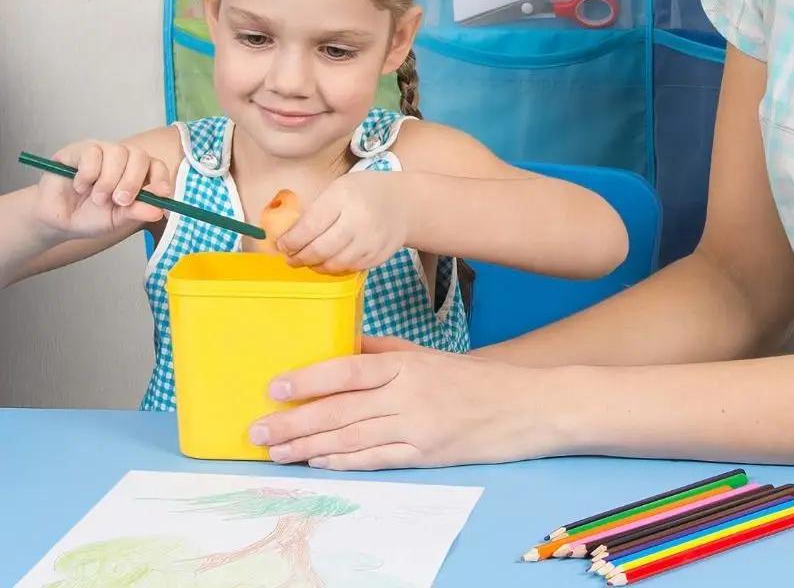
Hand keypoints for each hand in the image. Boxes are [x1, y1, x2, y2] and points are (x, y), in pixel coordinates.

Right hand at [33, 140, 170, 239]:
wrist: (57, 220)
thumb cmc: (90, 217)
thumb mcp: (117, 220)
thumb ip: (137, 212)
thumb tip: (159, 211)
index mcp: (136, 173)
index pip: (156, 166)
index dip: (161, 177)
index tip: (162, 193)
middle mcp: (121, 158)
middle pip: (139, 156)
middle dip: (133, 181)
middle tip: (120, 201)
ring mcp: (101, 151)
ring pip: (117, 152)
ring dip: (108, 180)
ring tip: (97, 198)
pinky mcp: (78, 149)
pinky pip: (92, 153)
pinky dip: (88, 175)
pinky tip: (80, 186)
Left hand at [248, 336, 569, 468]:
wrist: (523, 408)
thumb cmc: (472, 379)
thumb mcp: (428, 355)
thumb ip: (384, 349)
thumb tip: (341, 343)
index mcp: (407, 364)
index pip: (348, 368)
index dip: (309, 379)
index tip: (274, 387)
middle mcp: (408, 395)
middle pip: (340, 409)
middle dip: (294, 421)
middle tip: (257, 430)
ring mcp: (417, 428)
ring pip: (351, 438)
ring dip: (308, 446)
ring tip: (275, 452)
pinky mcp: (425, 455)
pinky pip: (376, 460)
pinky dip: (343, 462)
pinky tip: (317, 463)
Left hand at [278, 173, 407, 272]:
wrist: (403, 203)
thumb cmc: (364, 192)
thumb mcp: (338, 189)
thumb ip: (316, 211)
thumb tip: (289, 235)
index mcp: (343, 197)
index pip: (310, 227)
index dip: (291, 241)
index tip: (281, 245)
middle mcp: (358, 220)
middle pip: (320, 249)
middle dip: (299, 257)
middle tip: (290, 258)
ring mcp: (370, 241)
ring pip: (334, 264)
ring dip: (315, 266)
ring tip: (307, 261)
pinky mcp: (377, 256)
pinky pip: (349, 268)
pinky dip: (334, 268)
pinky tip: (327, 262)